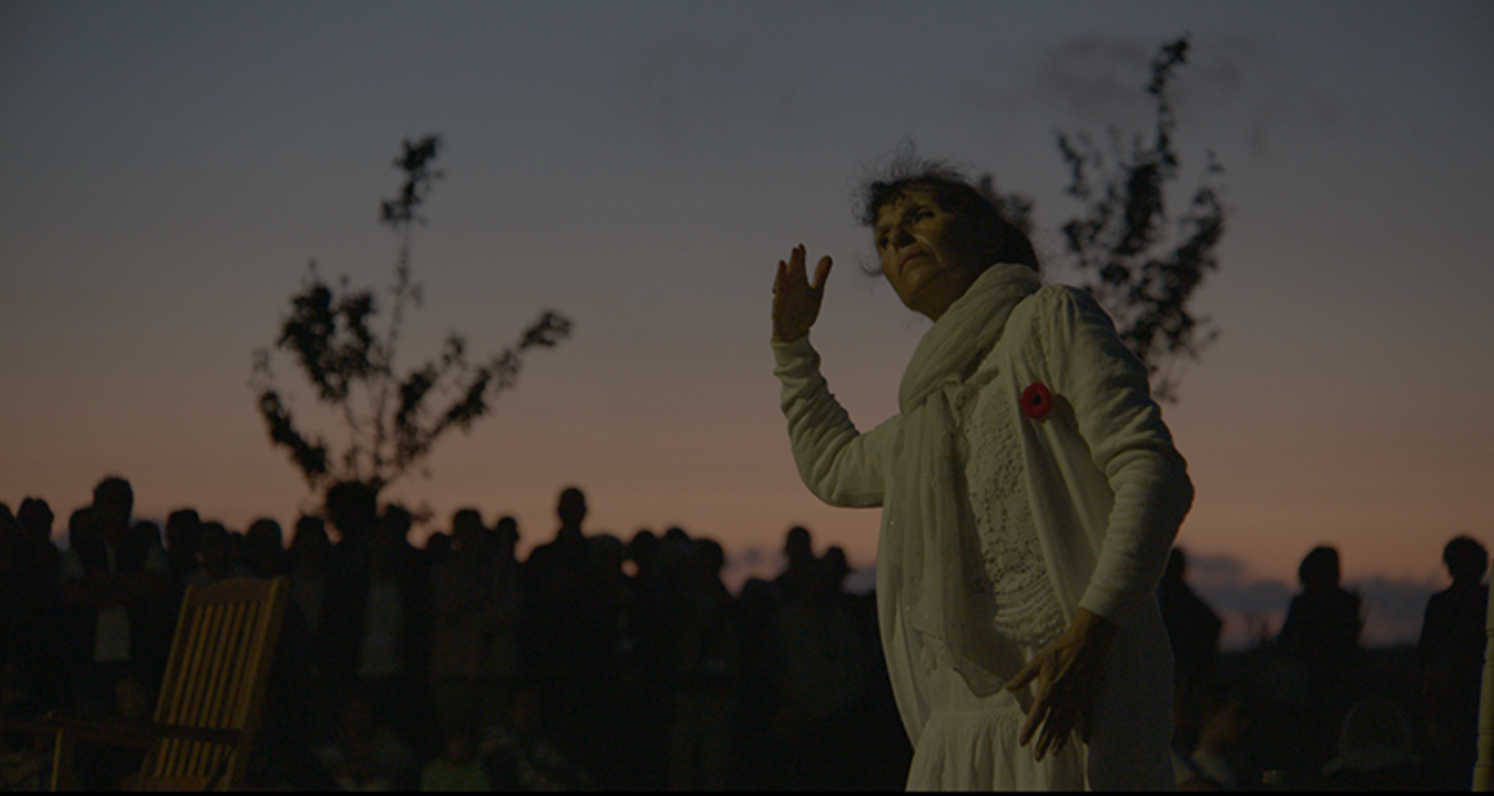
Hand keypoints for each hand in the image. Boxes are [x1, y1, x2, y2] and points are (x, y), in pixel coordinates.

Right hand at [771, 244, 831, 342]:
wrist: (795, 333)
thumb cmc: (803, 311)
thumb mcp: (816, 292)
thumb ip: (821, 275)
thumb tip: (828, 256)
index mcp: (799, 283)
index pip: (800, 267)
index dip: (801, 257)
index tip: (801, 246)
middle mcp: (790, 289)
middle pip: (792, 273)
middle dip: (793, 262)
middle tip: (795, 250)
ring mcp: (784, 299)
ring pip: (782, 284)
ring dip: (782, 274)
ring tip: (783, 263)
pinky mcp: (778, 310)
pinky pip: (778, 301)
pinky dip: (778, 294)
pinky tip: (777, 286)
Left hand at [1006, 607, 1116, 761]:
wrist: (1086, 641)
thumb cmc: (1060, 649)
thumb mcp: (1038, 661)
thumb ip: (1023, 677)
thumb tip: (1008, 687)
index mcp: (1049, 689)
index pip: (1037, 715)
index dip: (1030, 730)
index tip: (1023, 742)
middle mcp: (1063, 698)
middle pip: (1052, 725)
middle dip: (1043, 741)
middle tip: (1038, 757)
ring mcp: (1077, 698)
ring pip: (1067, 724)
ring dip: (1060, 739)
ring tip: (1054, 752)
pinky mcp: (1089, 695)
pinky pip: (1087, 716)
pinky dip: (1087, 728)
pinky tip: (1085, 740)